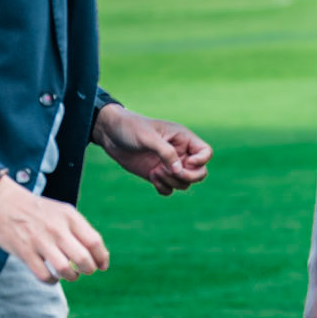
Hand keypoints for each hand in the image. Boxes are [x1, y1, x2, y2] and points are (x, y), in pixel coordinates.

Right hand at [0, 177, 108, 285]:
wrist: (3, 202)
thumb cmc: (39, 212)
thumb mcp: (63, 212)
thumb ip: (80, 230)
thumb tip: (99, 257)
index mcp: (69, 217)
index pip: (94, 242)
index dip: (101, 258)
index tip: (101, 266)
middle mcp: (56, 228)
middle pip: (83, 259)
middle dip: (88, 269)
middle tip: (85, 270)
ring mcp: (40, 241)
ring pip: (65, 269)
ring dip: (71, 276)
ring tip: (70, 274)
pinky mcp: (25, 252)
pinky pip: (44, 275)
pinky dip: (52, 280)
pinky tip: (53, 277)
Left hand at [93, 104, 211, 195]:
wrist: (110, 134)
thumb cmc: (130, 128)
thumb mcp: (148, 137)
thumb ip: (166, 152)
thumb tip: (179, 170)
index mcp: (183, 138)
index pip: (206, 152)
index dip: (201, 161)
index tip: (185, 161)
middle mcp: (180, 152)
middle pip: (200, 172)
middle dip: (189, 177)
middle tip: (172, 173)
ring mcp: (169, 165)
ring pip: (184, 183)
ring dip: (172, 182)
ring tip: (156, 172)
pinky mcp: (158, 174)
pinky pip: (170, 189)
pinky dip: (163, 187)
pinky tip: (151, 176)